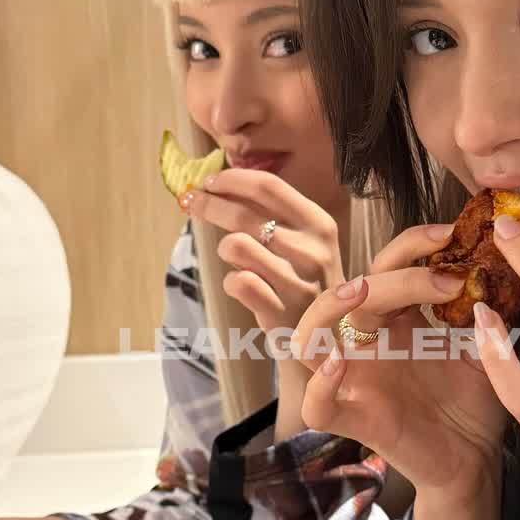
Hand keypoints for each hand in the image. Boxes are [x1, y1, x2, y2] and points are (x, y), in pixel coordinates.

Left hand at [185, 169, 342, 347]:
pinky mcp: (281, 313)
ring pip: (236, 246)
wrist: (328, 339)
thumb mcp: (306, 243)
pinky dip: (230, 281)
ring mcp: (298, 284)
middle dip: (208, 204)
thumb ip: (274, 214)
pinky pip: (236, 283)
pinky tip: (239, 285)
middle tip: (191, 201)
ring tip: (231, 256)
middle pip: (243, 215)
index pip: (268, 187)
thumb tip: (221, 182)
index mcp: (319, 224)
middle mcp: (313, 251)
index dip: (232, 180)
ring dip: (224, 248)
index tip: (209, 181)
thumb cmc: (307, 282)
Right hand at [291, 222, 510, 504]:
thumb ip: (492, 310)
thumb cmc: (475, 404)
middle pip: (358, 291)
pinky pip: (317, 404)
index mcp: (398, 321)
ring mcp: (355, 380)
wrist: (476, 462)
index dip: (414, 243)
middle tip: (447, 275)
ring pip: (310, 337)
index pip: (388, 265)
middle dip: (397, 273)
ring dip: (328, 308)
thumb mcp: (488, 348)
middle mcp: (370, 344)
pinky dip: (320, 384)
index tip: (454, 234)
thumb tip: (513, 259)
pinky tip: (339, 365)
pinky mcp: (355, 420)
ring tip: (363, 293)